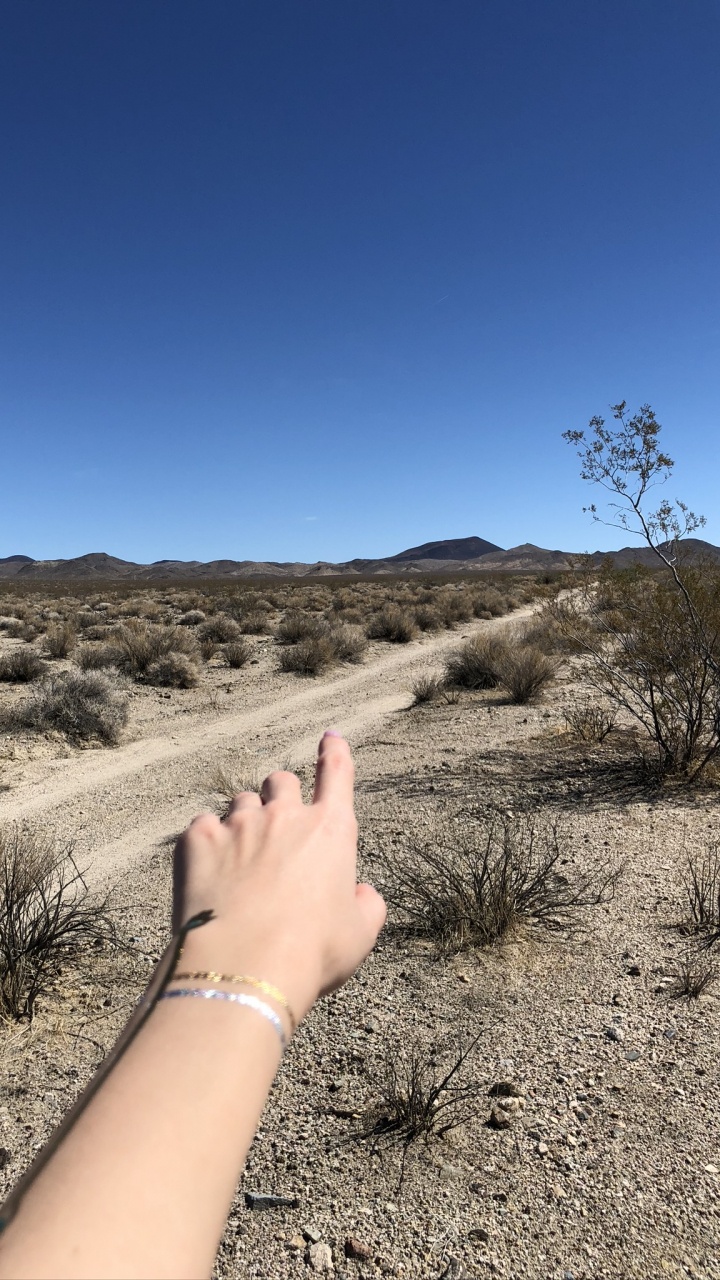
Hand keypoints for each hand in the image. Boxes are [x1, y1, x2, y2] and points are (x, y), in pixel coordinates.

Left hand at [171, 732, 385, 1026]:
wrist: (245, 966)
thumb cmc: (312, 952)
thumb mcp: (360, 935)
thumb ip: (366, 905)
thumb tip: (360, 893)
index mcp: (331, 831)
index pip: (337, 774)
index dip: (335, 753)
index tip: (330, 738)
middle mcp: (285, 816)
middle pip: (282, 782)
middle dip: (281, 796)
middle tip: (276, 828)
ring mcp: (239, 823)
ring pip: (240, 803)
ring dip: (244, 822)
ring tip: (241, 865)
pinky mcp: (198, 839)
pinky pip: (202, 826)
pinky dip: (206, 845)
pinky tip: (208, 876)